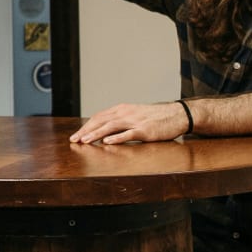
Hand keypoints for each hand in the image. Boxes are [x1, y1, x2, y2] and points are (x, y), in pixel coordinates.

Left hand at [70, 102, 189, 144]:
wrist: (177, 115)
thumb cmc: (156, 118)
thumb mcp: (135, 115)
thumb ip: (121, 122)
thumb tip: (104, 133)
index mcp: (122, 109)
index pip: (99, 117)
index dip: (86, 126)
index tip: (76, 135)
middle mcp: (126, 113)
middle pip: (101, 120)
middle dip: (86, 130)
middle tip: (74, 140)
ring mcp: (135, 121)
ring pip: (111, 126)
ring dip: (96, 134)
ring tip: (85, 141)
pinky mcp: (145, 130)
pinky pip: (128, 133)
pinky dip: (117, 137)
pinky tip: (107, 142)